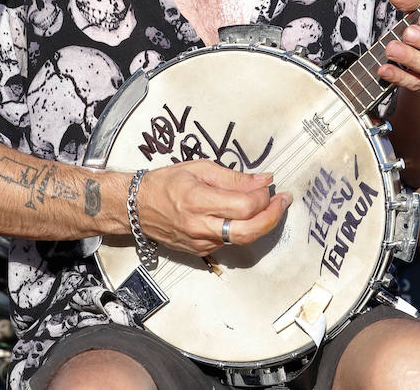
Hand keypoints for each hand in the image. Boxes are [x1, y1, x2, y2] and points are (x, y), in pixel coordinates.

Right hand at [136, 160, 291, 255]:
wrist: (137, 207)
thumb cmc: (165, 183)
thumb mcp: (199, 168)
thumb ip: (233, 177)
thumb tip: (263, 180)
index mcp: (199, 200)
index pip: (245, 206)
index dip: (264, 197)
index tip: (271, 186)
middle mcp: (200, 225)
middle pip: (249, 231)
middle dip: (272, 217)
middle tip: (283, 201)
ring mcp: (200, 242)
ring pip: (242, 240)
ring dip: (261, 224)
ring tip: (269, 206)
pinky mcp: (200, 250)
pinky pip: (230, 243)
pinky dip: (244, 230)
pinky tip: (247, 216)